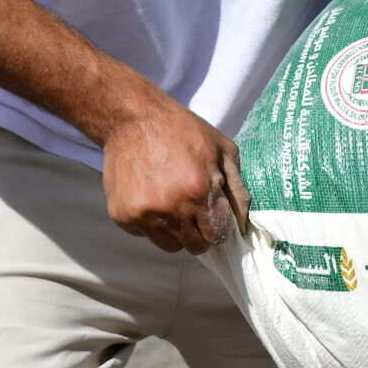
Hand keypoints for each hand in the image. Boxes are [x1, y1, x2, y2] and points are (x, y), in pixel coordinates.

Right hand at [100, 95, 249, 254]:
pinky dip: (154, 223)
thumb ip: (237, 188)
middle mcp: (170, 208)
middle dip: (201, 233)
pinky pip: (147, 235)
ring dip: (178, 231)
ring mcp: (144, 215)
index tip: (216, 218)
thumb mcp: (222, 149)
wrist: (134, 121)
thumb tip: (244, 223)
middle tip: (197, 211)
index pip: (217, 234)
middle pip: (195, 246)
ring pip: (170, 246)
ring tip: (175, 203)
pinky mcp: (123, 217)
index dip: (220, 228)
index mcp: (198, 190)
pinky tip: (153, 196)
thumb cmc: (183, 131)